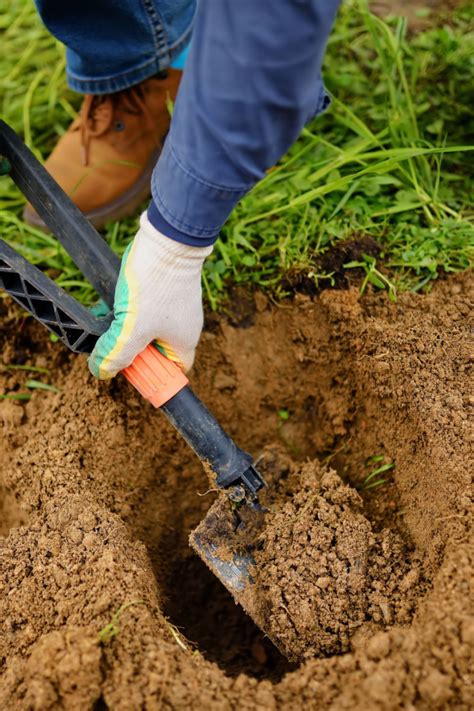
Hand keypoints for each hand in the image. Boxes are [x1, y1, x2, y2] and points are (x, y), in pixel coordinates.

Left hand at [88, 212, 211, 378]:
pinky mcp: (164, 289)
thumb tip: (102, 371)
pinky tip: (111, 303)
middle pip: (154, 350)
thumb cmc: (157, 285)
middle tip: (112, 343)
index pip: (173, 371)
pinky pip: (143, 309)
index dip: (151, 375)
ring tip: (108, 320)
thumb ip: (116, 354)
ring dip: (124, 328)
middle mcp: (183, 326)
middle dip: (131, 348)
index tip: (130, 369)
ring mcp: (174, 306)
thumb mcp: (133, 327)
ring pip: (145, 328)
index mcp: (184, 341)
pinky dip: (126, 309)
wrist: (167, 239)